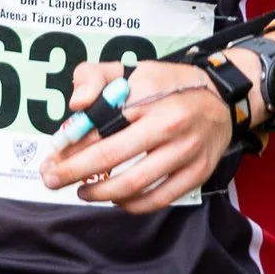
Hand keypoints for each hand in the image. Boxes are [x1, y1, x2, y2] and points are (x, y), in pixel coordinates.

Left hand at [39, 54, 233, 209]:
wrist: (221, 98)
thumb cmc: (168, 86)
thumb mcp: (131, 69)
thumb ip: (94, 77)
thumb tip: (76, 104)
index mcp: (148, 95)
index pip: (99, 123)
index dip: (70, 144)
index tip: (53, 156)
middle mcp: (169, 124)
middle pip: (111, 156)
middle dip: (74, 172)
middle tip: (52, 179)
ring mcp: (185, 151)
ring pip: (134, 184)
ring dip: (100, 193)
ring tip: (82, 192)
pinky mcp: (196, 173)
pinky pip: (158, 199)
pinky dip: (131, 204)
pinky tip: (115, 198)